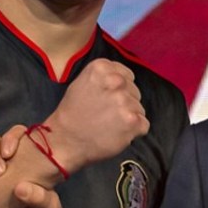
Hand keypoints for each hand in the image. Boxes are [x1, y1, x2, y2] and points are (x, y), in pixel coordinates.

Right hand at [45, 58, 149, 172]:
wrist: (65, 140)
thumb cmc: (73, 112)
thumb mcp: (83, 82)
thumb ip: (106, 76)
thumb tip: (125, 79)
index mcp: (102, 68)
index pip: (128, 75)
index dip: (119, 89)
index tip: (107, 98)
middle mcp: (116, 81)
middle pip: (135, 91)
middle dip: (124, 102)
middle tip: (105, 113)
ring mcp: (125, 102)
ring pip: (139, 108)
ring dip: (128, 117)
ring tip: (108, 124)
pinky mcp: (133, 121)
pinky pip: (143, 124)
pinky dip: (133, 131)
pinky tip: (116, 132)